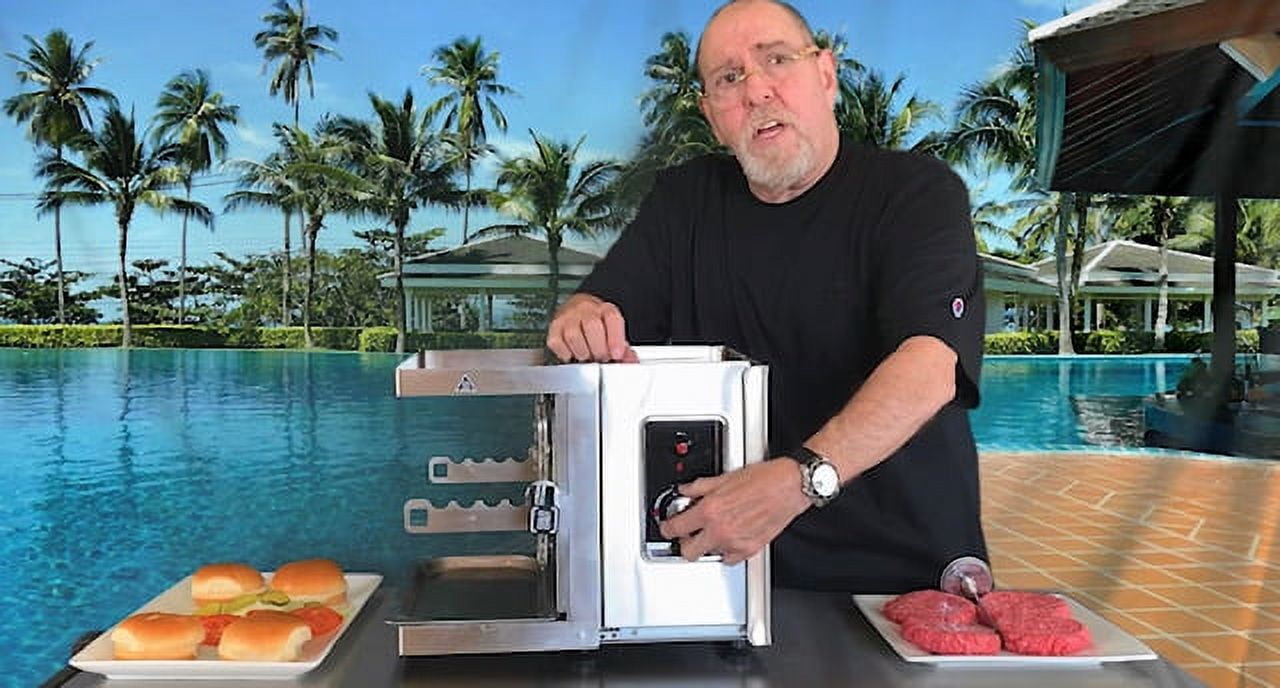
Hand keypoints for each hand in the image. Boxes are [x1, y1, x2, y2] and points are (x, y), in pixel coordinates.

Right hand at [546, 293, 638, 361]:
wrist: (576, 309)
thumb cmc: (597, 326)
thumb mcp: (613, 333)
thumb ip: (624, 349)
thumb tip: (631, 362)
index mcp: (605, 309)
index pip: (611, 318)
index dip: (615, 338)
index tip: (616, 354)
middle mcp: (586, 309)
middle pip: (592, 326)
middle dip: (599, 349)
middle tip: (602, 358)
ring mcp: (568, 316)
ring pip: (573, 335)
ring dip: (582, 352)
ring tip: (588, 356)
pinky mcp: (554, 326)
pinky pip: (557, 342)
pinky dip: (566, 353)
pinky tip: (573, 353)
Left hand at [658, 458, 810, 564]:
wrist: (789, 487)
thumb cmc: (763, 479)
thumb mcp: (724, 477)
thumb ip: (699, 487)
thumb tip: (685, 490)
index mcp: (710, 510)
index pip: (675, 528)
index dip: (667, 528)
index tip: (667, 527)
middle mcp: (720, 530)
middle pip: (688, 552)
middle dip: (684, 543)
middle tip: (688, 533)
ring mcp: (735, 543)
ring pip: (710, 555)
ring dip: (708, 544)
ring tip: (714, 529)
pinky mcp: (750, 550)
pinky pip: (730, 559)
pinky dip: (727, 551)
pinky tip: (729, 537)